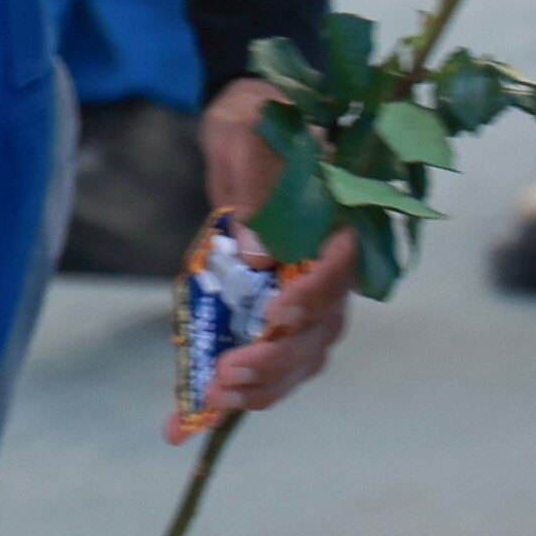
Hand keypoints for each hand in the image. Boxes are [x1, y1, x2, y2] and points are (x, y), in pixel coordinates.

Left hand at [174, 73, 355, 440]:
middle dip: (277, 359)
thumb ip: (256, 184)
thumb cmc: (258, 119)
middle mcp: (330, 266)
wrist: (250, 122)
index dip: (315, 296)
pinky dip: (239, 387)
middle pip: (320, 328)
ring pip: (300, 354)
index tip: (280, 313)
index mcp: (339, 222)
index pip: (342, 270)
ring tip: (215, 399)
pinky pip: (267, 355)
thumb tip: (255, 253)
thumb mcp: (250, 133)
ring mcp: (306, 291)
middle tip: (229, 376)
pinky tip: (193, 416)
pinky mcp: (274, 306)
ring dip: (262, 384)